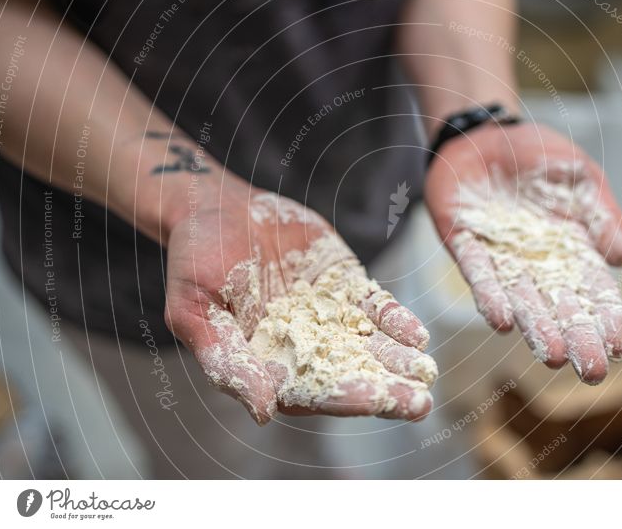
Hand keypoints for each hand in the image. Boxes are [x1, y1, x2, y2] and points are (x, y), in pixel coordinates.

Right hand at [163, 178, 435, 423]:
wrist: (216, 208)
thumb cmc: (195, 261)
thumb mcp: (195, 310)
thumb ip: (226, 359)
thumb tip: (261, 412)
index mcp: (267, 365)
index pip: (312, 391)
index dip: (346, 396)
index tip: (378, 402)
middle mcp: (303, 347)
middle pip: (350, 374)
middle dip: (385, 390)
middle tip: (419, 403)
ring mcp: (327, 316)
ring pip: (368, 344)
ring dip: (398, 359)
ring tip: (426, 371)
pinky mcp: (344, 285)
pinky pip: (374, 307)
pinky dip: (395, 319)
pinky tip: (417, 334)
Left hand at [424, 122, 621, 383]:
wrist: (483, 135)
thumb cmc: (537, 154)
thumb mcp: (579, 175)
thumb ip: (601, 212)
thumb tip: (620, 258)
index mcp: (570, 247)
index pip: (593, 289)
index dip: (607, 316)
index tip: (620, 345)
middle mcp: (536, 262)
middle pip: (560, 306)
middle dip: (577, 337)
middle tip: (592, 372)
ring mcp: (501, 258)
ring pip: (522, 300)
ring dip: (537, 327)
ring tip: (552, 356)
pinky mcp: (467, 247)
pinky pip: (479, 276)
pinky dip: (491, 296)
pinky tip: (502, 320)